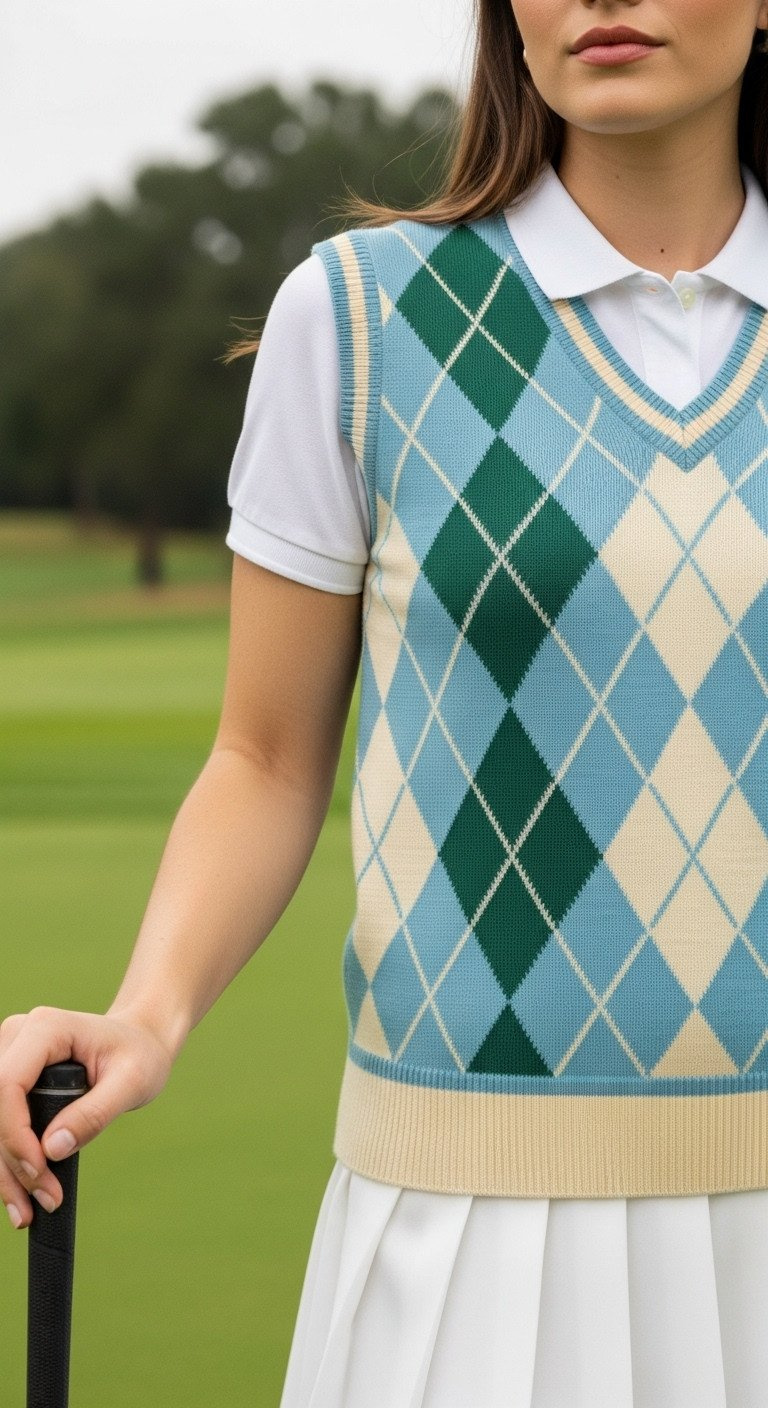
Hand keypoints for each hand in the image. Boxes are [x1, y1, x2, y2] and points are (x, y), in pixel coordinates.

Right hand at [0, 1006, 174, 1228]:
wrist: (140, 1043)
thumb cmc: (139, 1055)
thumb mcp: (132, 1082)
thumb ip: (95, 1113)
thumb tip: (52, 1150)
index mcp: (46, 1028)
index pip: (9, 1083)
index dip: (16, 1133)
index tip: (41, 1172)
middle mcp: (17, 1036)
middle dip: (11, 1160)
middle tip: (44, 1199)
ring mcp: (9, 1056)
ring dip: (4, 1169)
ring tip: (27, 1212)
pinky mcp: (10, 1078)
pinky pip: (0, 1123)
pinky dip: (7, 1160)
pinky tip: (20, 1194)